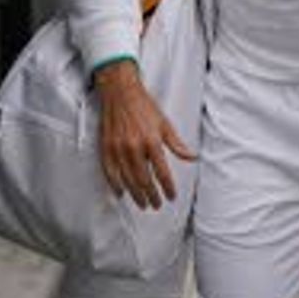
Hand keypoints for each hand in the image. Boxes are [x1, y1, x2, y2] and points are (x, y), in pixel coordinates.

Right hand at [94, 62, 194, 210]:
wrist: (120, 92)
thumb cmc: (144, 106)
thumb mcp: (165, 124)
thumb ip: (177, 144)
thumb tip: (192, 157)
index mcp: (152, 141)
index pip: (162, 172)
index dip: (167, 188)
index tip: (171, 196)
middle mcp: (134, 147)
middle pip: (144, 180)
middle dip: (152, 195)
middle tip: (157, 205)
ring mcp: (118, 148)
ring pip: (128, 179)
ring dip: (136, 194)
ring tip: (143, 203)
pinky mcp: (106, 147)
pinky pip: (110, 172)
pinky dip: (116, 185)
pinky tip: (121, 193)